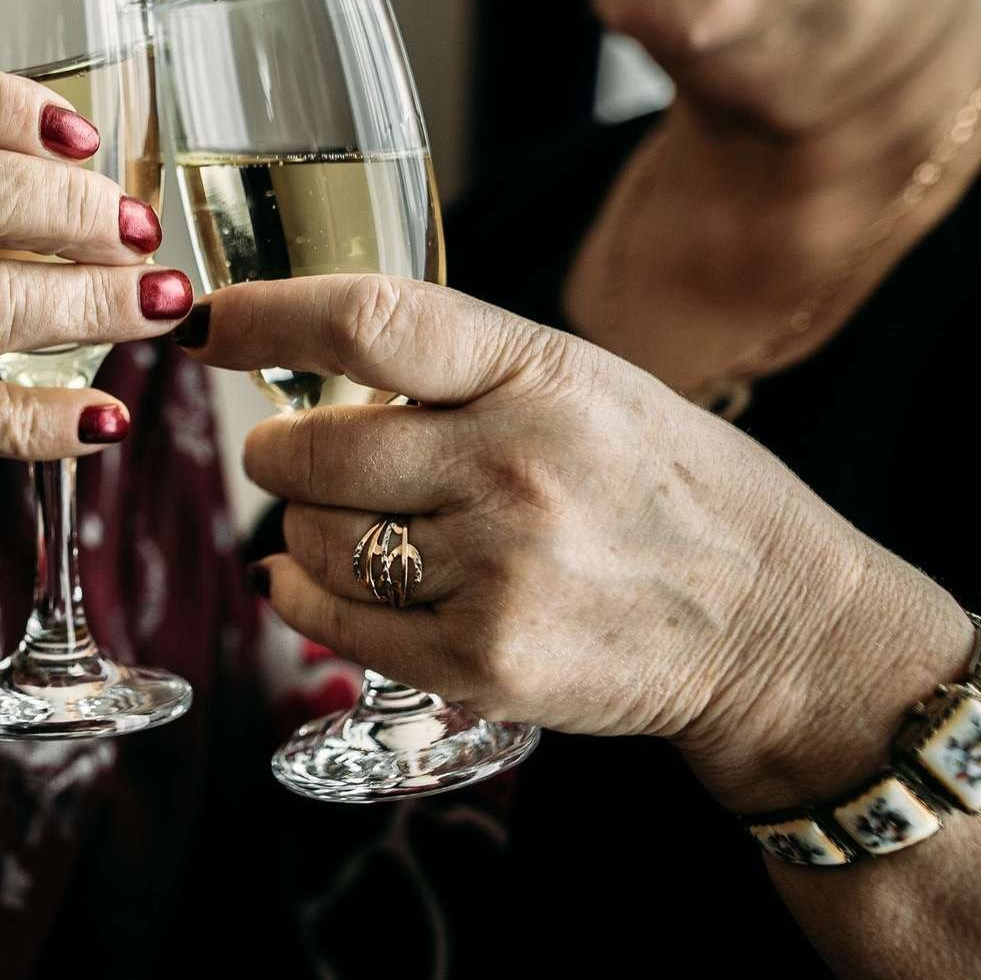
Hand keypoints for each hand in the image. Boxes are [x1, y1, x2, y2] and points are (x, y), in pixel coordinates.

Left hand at [182, 275, 970, 807]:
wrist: (777, 623)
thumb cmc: (673, 492)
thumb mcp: (589, 388)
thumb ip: (465, 376)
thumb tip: (317, 370)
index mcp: (540, 375)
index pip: (367, 321)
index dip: (261, 315)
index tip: (204, 320)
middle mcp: (513, 469)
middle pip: (310, 450)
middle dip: (279, 453)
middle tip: (298, 457)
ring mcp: (498, 574)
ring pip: (314, 540)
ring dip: (307, 529)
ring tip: (363, 526)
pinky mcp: (484, 664)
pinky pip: (334, 624)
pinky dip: (308, 599)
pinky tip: (329, 583)